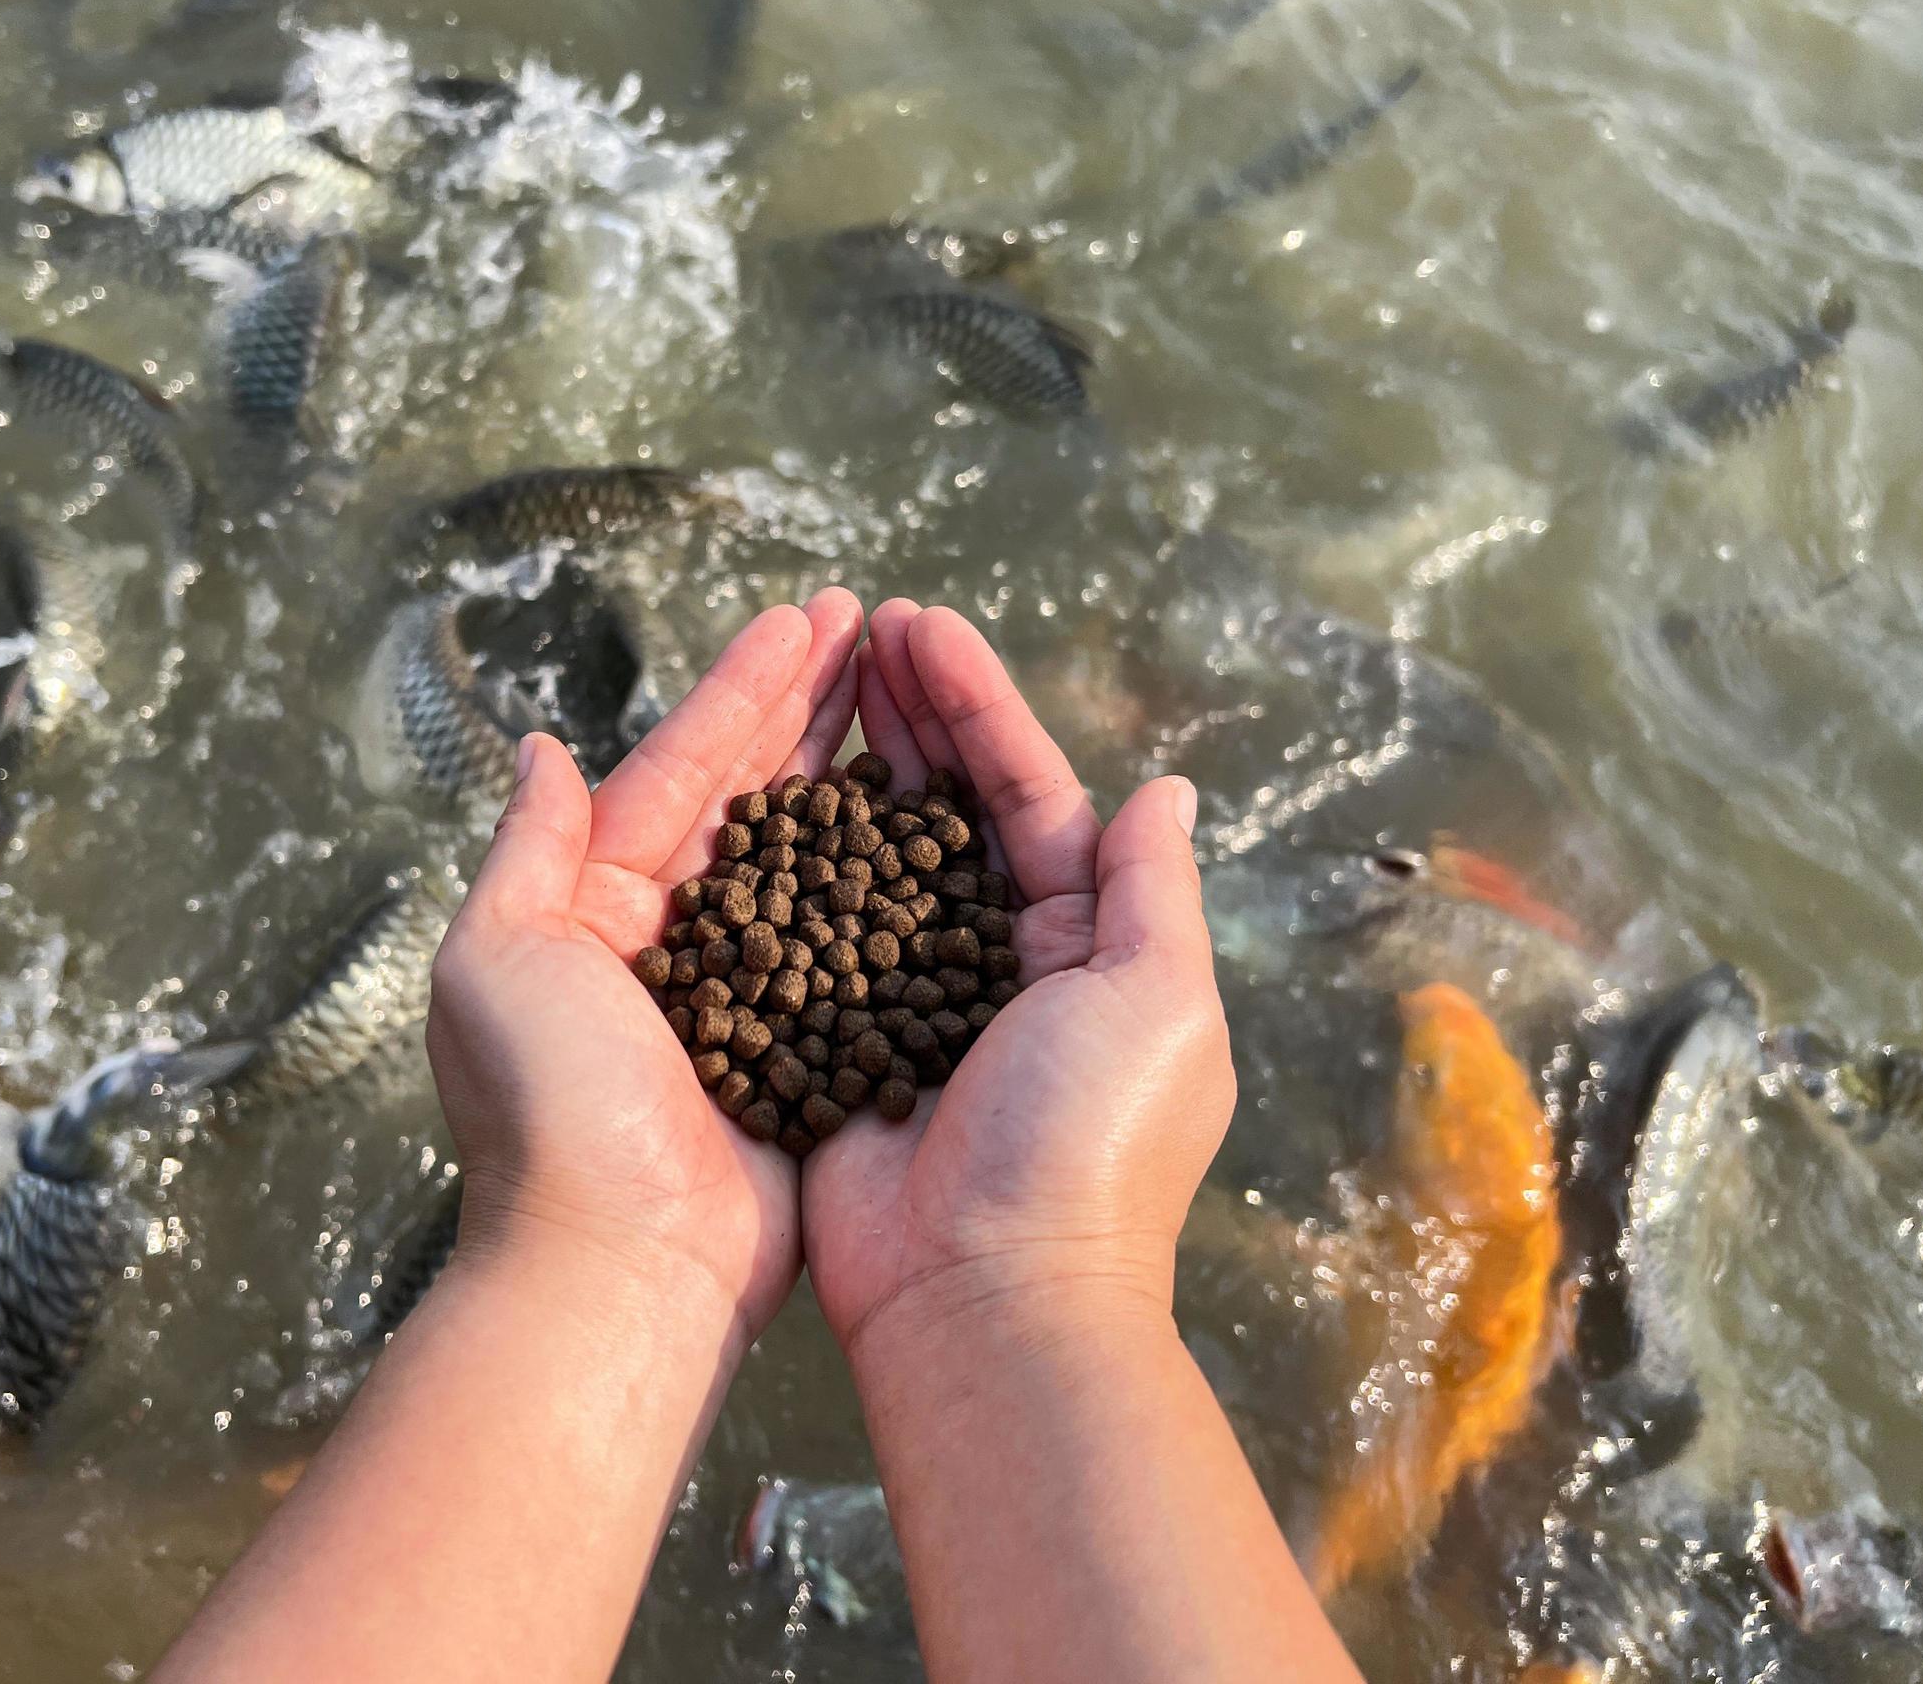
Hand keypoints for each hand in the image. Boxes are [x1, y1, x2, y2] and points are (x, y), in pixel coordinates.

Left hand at [428, 589, 864, 1337]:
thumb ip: (529, 849)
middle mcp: (672, 938)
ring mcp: (744, 991)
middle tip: (871, 622)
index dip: (746, 688)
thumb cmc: (549, 1112)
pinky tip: (932, 818)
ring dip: (853, 768)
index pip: (682, 767)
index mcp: (595, 905)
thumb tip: (543, 749)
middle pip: (752, 793)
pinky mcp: (803, 1050)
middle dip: (809, 703)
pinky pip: (851, 940)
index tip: (809, 616)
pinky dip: (886, 873)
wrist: (620, 1269)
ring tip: (908, 690)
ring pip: (809, 853)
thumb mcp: (498, 960)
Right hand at [802, 601, 1234, 1361]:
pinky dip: (789, 857)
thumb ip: (1153, 891)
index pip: (1028, 790)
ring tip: (808, 673)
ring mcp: (911, 996)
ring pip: (875, 850)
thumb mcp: (1158, 1003)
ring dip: (846, 759)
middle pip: (947, 804)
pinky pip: (810, 928)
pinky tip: (755, 789)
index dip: (976, 703)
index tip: (918, 624)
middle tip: (855, 624)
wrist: (985, 1298)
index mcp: (1085, 941)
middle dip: (907, 709)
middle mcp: (998, 958)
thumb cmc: (1087, 1148)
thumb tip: (1166, 790)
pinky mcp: (835, 1038)